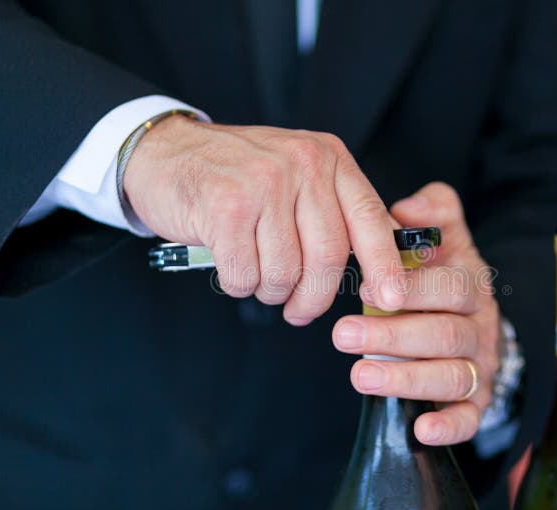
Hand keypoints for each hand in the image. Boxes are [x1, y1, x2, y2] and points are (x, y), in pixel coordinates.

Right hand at [123, 116, 403, 323]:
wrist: (165, 152)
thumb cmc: (236, 174)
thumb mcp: (297, 174)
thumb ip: (335, 209)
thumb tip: (383, 260)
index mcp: (328, 158)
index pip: (369, 218)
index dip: (384, 265)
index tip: (391, 300)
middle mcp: (302, 165)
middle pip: (329, 256)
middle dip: (315, 297)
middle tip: (300, 311)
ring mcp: (264, 183)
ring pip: (285, 271)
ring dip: (271, 291)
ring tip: (258, 279)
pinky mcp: (226, 206)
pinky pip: (245, 273)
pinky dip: (239, 284)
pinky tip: (231, 267)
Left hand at [332, 182, 500, 445]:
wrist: (472, 320)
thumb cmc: (443, 277)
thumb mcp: (444, 239)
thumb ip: (433, 213)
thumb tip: (407, 207)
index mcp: (471, 285)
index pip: (450, 286)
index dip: (413, 288)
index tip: (365, 287)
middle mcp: (480, 327)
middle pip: (444, 333)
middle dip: (393, 336)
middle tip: (343, 334)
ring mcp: (479, 367)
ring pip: (451, 375)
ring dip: (406, 378)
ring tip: (360, 375)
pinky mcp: (476, 400)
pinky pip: (470, 418)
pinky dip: (450, 426)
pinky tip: (421, 429)